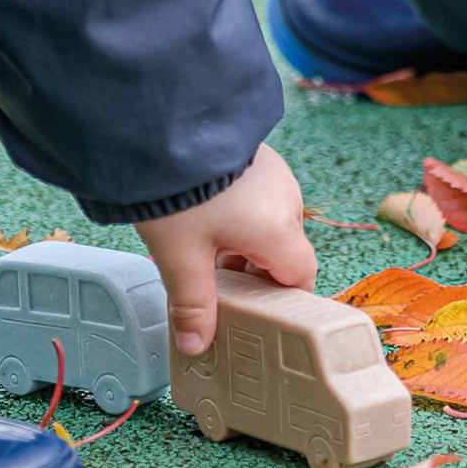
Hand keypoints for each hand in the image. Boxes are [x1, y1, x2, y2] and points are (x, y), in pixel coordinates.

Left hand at [135, 144, 316, 355]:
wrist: (165, 122)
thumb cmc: (181, 191)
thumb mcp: (181, 257)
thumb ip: (193, 304)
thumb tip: (196, 345)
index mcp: (280, 230)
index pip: (300, 276)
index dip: (280, 299)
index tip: (254, 312)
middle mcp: (286, 199)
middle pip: (281, 249)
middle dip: (250, 272)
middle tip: (214, 286)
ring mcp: (273, 172)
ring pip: (266, 221)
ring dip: (239, 241)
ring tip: (199, 250)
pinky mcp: (255, 153)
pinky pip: (255, 195)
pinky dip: (235, 213)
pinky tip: (200, 215)